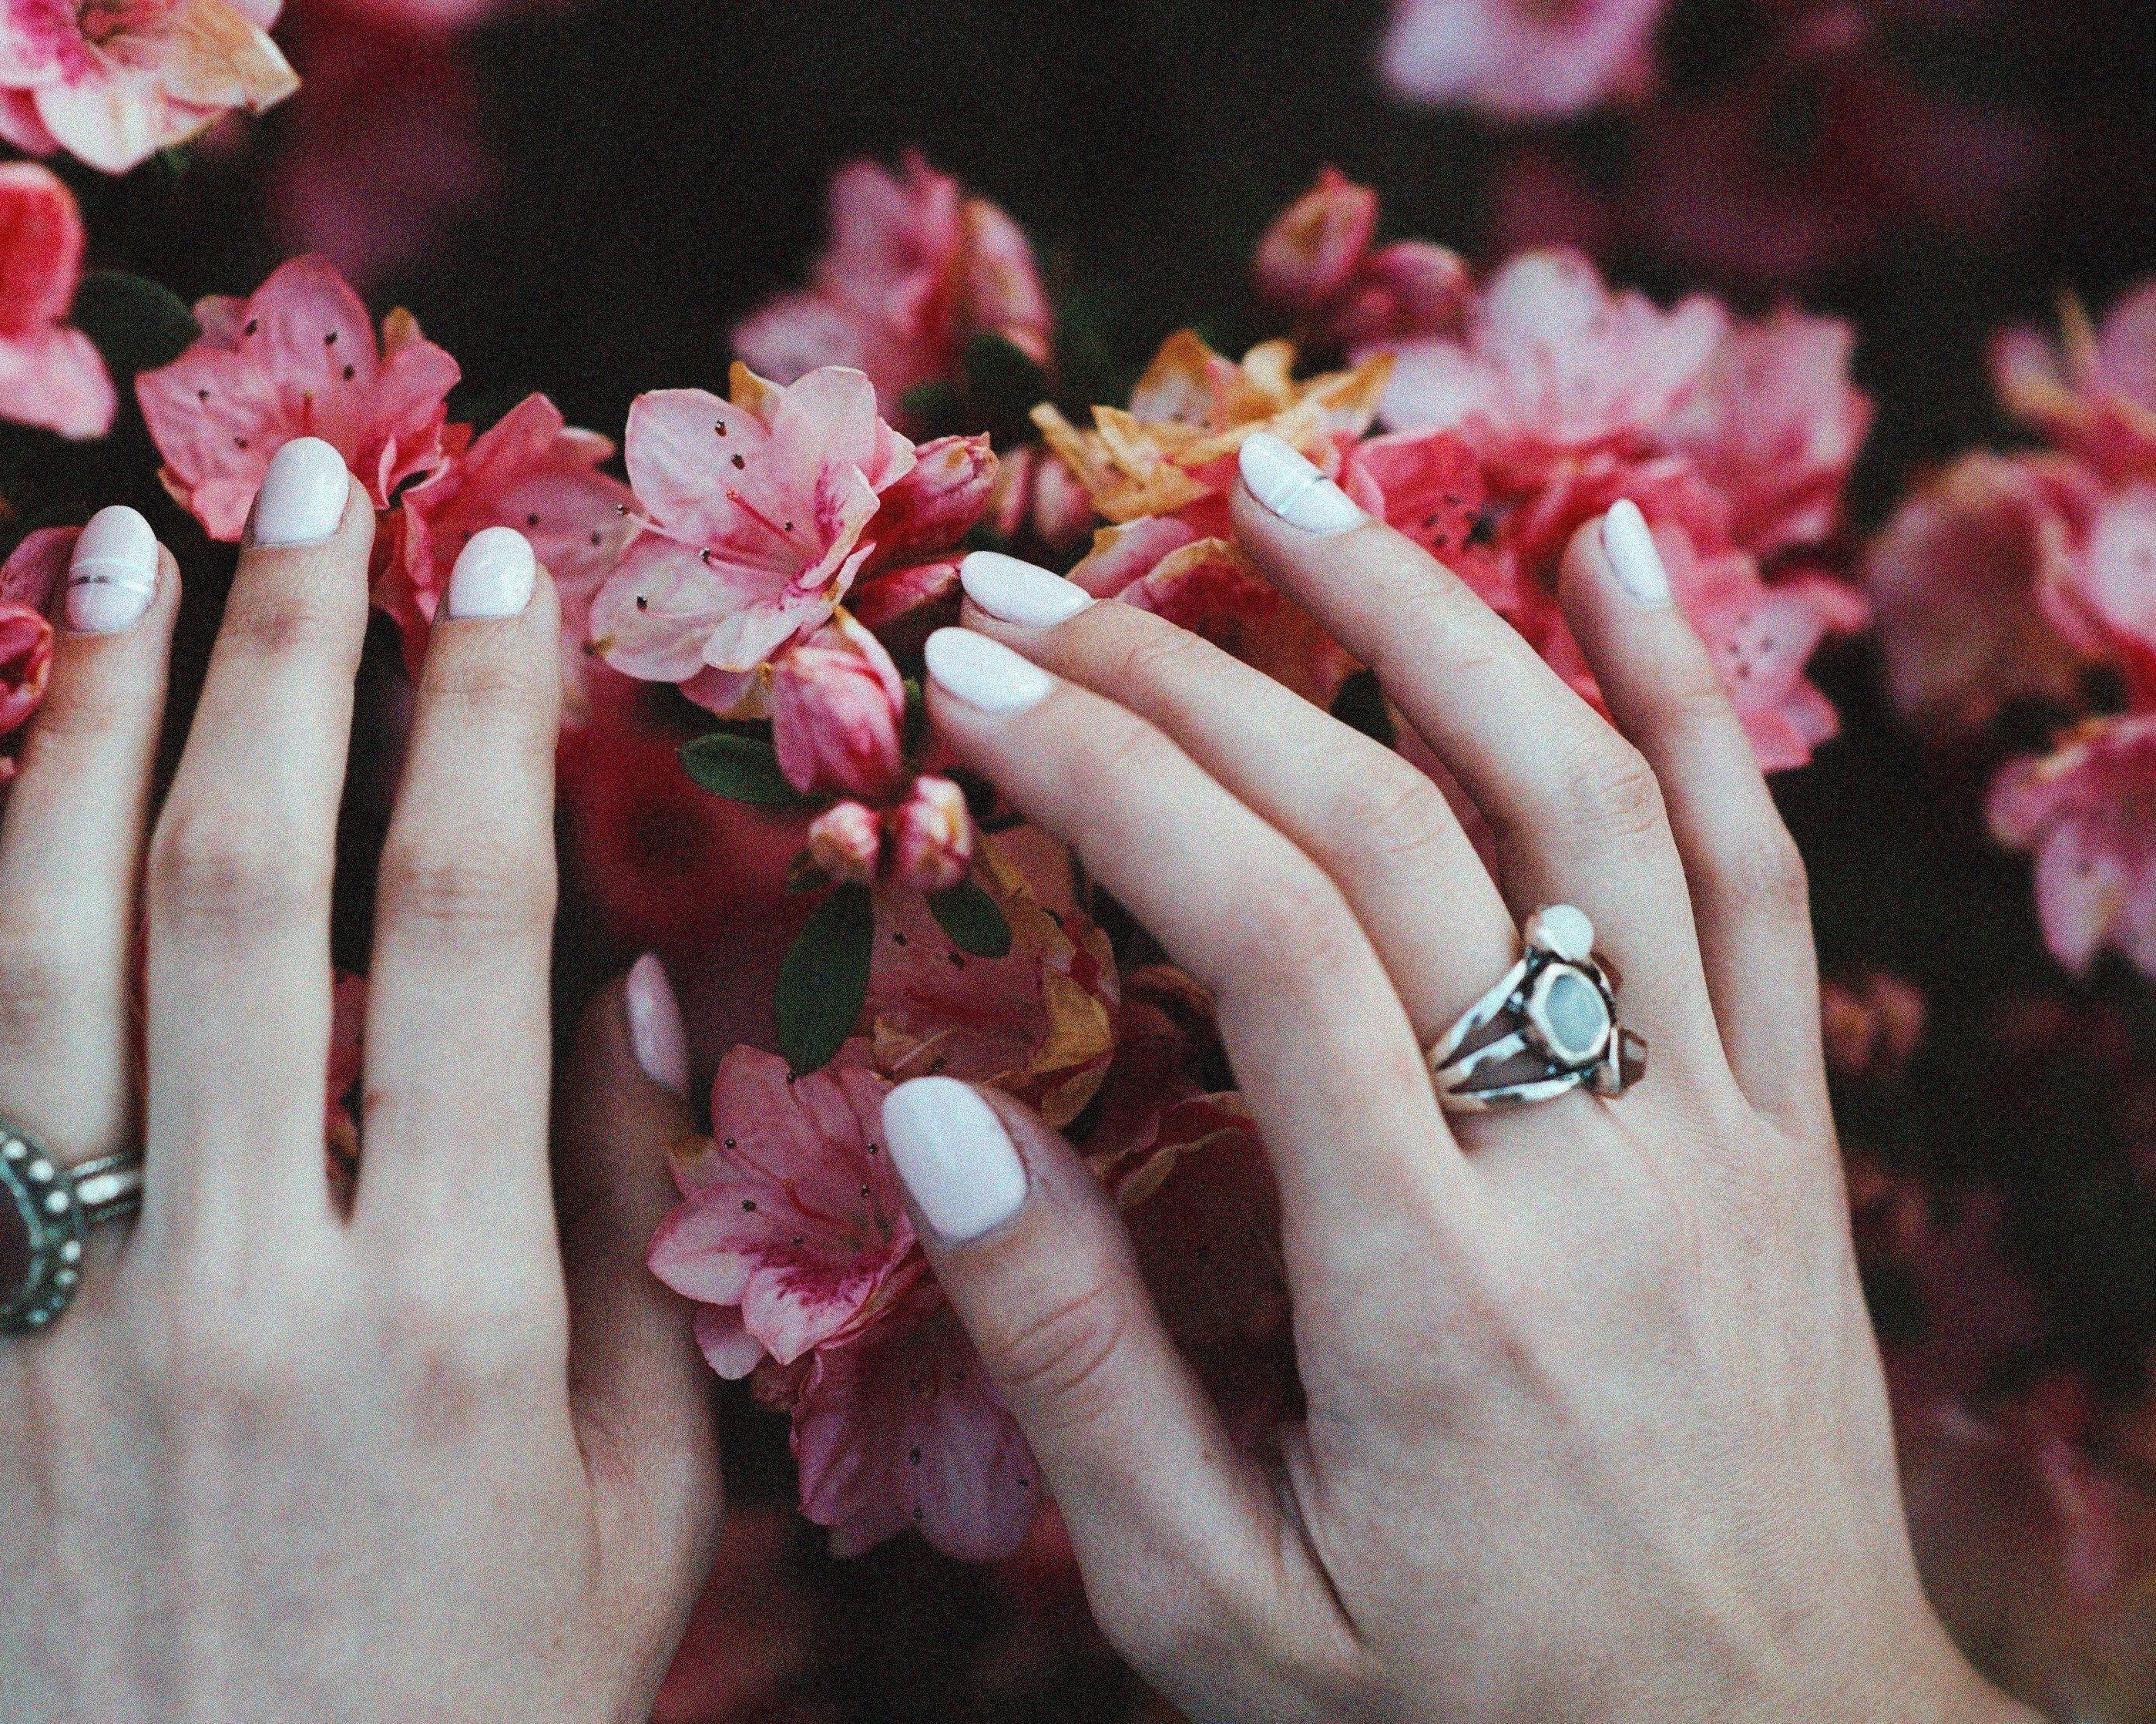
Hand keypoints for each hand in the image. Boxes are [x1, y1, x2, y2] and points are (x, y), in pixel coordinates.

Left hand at [0, 442, 718, 1721]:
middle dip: (271, 650)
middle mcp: (236, 1293)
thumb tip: (598, 967)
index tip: (493, 573)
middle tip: (293, 477)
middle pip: (234, 890)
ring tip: (102, 566)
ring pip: (29, 963)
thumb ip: (618, 1221)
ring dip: (67, 735)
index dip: (479, 717)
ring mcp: (43, 1341)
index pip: (463, 926)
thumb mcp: (635, 1496)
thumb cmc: (479, 1709)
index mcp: (450, 1315)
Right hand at [876, 437, 2038, 1723]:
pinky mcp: (1793, 1138)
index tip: (970, 679)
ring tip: (1283, 478)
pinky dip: (1691, 697)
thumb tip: (938, 1117)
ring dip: (1429, 611)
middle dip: (1193, 680)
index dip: (1106, 772)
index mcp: (1429, 1292)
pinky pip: (1760, 879)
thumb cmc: (1463, 1715)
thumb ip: (1075, 1362)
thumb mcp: (1215, 1606)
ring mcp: (1719, 1133)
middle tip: (1032, 590)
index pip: (1260, 939)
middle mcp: (1592, 1168)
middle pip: (1392, 834)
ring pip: (1587, 802)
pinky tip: (1607, 551)